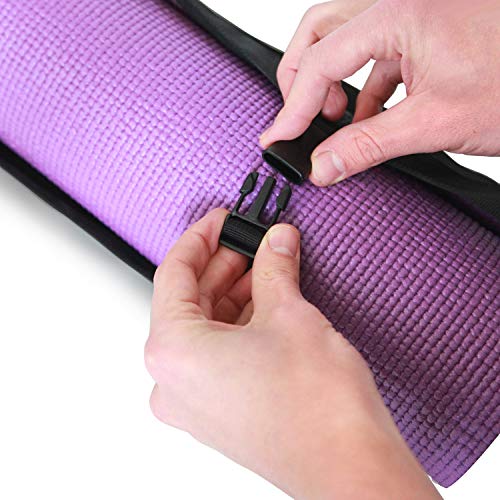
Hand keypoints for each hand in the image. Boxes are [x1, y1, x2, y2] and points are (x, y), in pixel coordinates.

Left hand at [145, 209, 439, 498]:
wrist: (349, 466)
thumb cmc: (316, 408)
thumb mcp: (290, 313)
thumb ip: (274, 267)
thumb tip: (274, 241)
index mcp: (173, 353)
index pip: (174, 274)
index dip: (200, 238)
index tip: (221, 220)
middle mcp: (173, 382)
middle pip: (189, 301)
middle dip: (222, 265)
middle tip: (249, 239)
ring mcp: (194, 401)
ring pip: (204, 328)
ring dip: (233, 293)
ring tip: (264, 265)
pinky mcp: (218, 411)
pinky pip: (217, 352)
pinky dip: (238, 323)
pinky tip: (265, 300)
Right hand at [260, 0, 499, 185]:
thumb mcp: (433, 123)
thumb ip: (368, 145)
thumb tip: (324, 165)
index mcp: (400, 15)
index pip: (322, 61)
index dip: (293, 106)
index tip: (278, 138)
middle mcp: (401, 5)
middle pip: (320, 32)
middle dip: (301, 78)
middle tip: (300, 118)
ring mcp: (413, 16)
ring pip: (344, 38)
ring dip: (330, 80)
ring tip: (334, 119)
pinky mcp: (425, 34)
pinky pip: (375, 54)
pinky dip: (362, 87)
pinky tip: (369, 116)